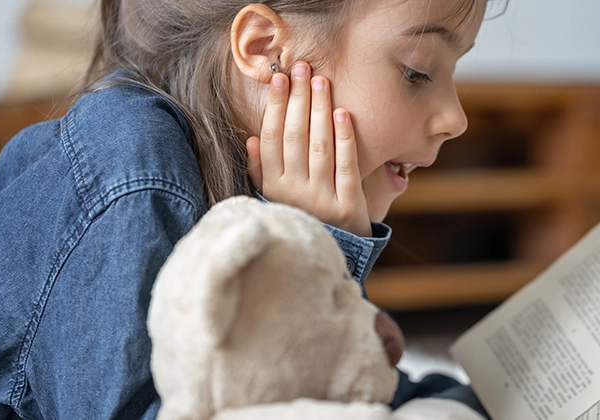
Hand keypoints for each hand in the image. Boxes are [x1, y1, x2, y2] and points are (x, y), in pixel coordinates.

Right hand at [246, 62, 371, 236]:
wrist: (337, 254)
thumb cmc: (304, 217)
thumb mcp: (275, 199)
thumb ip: (261, 171)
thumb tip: (250, 139)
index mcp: (273, 188)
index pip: (270, 139)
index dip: (274, 106)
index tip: (279, 78)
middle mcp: (294, 193)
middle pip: (294, 137)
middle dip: (297, 98)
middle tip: (302, 67)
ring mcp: (322, 200)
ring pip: (319, 147)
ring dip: (320, 110)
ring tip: (321, 81)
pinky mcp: (349, 207)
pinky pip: (346, 166)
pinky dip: (345, 138)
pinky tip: (343, 113)